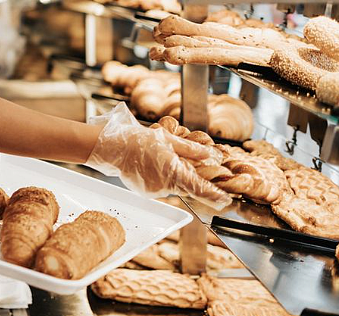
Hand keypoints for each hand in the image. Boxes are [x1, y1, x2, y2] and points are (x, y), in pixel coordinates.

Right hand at [85, 103, 230, 209]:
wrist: (111, 148)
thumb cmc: (137, 140)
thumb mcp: (167, 138)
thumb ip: (191, 150)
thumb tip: (210, 154)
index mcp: (173, 172)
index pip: (200, 188)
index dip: (215, 196)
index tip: (227, 200)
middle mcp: (165, 186)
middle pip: (185, 184)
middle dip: (186, 174)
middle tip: (174, 158)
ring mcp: (155, 191)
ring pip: (172, 184)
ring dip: (171, 173)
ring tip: (156, 156)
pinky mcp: (146, 192)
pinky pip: (160, 186)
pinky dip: (160, 176)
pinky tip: (149, 163)